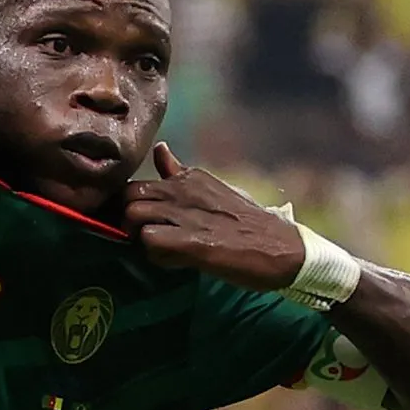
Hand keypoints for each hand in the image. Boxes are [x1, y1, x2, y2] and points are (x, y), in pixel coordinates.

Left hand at [124, 144, 304, 289]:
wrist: (282, 248)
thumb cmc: (246, 223)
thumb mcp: (211, 188)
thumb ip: (179, 174)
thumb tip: (161, 149)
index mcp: (188, 177)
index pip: (136, 183)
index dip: (133, 206)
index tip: (146, 222)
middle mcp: (183, 190)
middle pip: (127, 196)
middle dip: (128, 219)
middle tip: (148, 237)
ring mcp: (186, 214)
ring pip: (133, 216)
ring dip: (139, 237)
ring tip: (164, 249)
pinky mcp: (192, 241)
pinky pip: (150, 242)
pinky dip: (155, 255)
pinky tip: (175, 260)